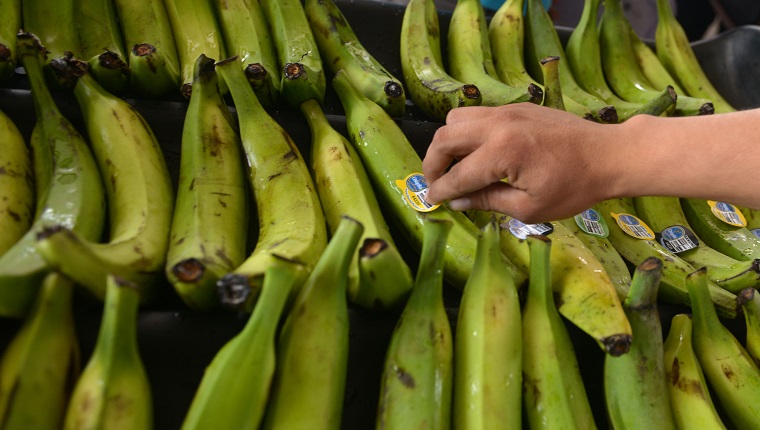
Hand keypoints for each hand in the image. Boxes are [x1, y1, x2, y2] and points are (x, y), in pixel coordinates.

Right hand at [422, 103, 619, 222]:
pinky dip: (467, 132)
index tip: (431, 202)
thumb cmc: (574, 187)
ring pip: (456, 119)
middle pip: (445, 138)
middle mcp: (498, 125)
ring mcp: (506, 111)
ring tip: (455, 165)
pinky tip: (478, 152)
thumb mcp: (530, 207)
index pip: (458, 175)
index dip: (440, 191)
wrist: (608, 155)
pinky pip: (477, 114)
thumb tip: (457, 201)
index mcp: (502, 153)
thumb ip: (488, 201)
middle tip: (435, 183)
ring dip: (447, 143)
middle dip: (433, 164)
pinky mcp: (515, 106)